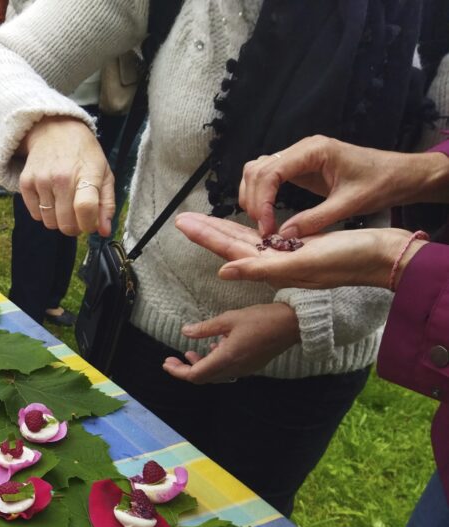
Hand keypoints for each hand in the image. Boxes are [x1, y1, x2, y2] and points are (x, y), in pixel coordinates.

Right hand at [18, 116, 115, 236]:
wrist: (55, 130)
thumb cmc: (84, 155)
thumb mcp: (104, 173)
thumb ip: (107, 204)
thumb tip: (104, 232)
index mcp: (87, 173)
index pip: (85, 209)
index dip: (89, 224)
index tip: (90, 223)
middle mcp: (62, 177)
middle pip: (66, 223)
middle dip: (75, 227)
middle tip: (77, 215)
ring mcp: (41, 180)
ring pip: (50, 223)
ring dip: (59, 221)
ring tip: (64, 205)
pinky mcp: (26, 183)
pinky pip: (35, 215)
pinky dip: (44, 213)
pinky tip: (51, 199)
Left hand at [160, 302, 300, 384]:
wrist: (294, 324)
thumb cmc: (262, 318)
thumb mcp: (229, 319)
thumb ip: (206, 328)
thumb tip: (185, 332)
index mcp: (227, 358)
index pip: (195, 375)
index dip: (178, 371)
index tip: (166, 363)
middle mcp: (235, 368)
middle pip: (203, 378)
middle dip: (185, 370)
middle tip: (172, 360)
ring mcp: (244, 369)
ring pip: (215, 375)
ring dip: (200, 366)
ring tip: (190, 352)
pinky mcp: (252, 365)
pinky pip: (227, 370)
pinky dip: (214, 363)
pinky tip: (213, 347)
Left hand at [175, 212, 423, 289]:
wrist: (383, 258)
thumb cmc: (347, 260)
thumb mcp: (302, 264)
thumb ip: (261, 267)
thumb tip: (223, 271)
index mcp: (270, 266)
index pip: (229, 249)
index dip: (205, 236)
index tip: (181, 223)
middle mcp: (275, 262)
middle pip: (232, 244)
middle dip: (206, 231)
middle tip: (181, 219)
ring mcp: (288, 255)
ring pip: (247, 240)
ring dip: (223, 230)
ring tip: (201, 220)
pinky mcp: (302, 247)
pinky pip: (268, 238)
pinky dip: (251, 230)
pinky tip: (242, 226)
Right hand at [239, 135, 448, 236]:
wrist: (399, 174)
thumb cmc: (381, 183)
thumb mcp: (350, 204)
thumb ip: (316, 219)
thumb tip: (283, 236)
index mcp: (314, 151)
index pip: (271, 172)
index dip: (262, 201)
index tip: (266, 228)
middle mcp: (302, 149)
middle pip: (257, 169)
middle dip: (252, 200)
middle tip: (262, 230)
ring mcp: (299, 157)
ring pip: (257, 171)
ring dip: (253, 197)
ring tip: (262, 223)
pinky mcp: (299, 167)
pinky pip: (269, 177)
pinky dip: (261, 195)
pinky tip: (267, 214)